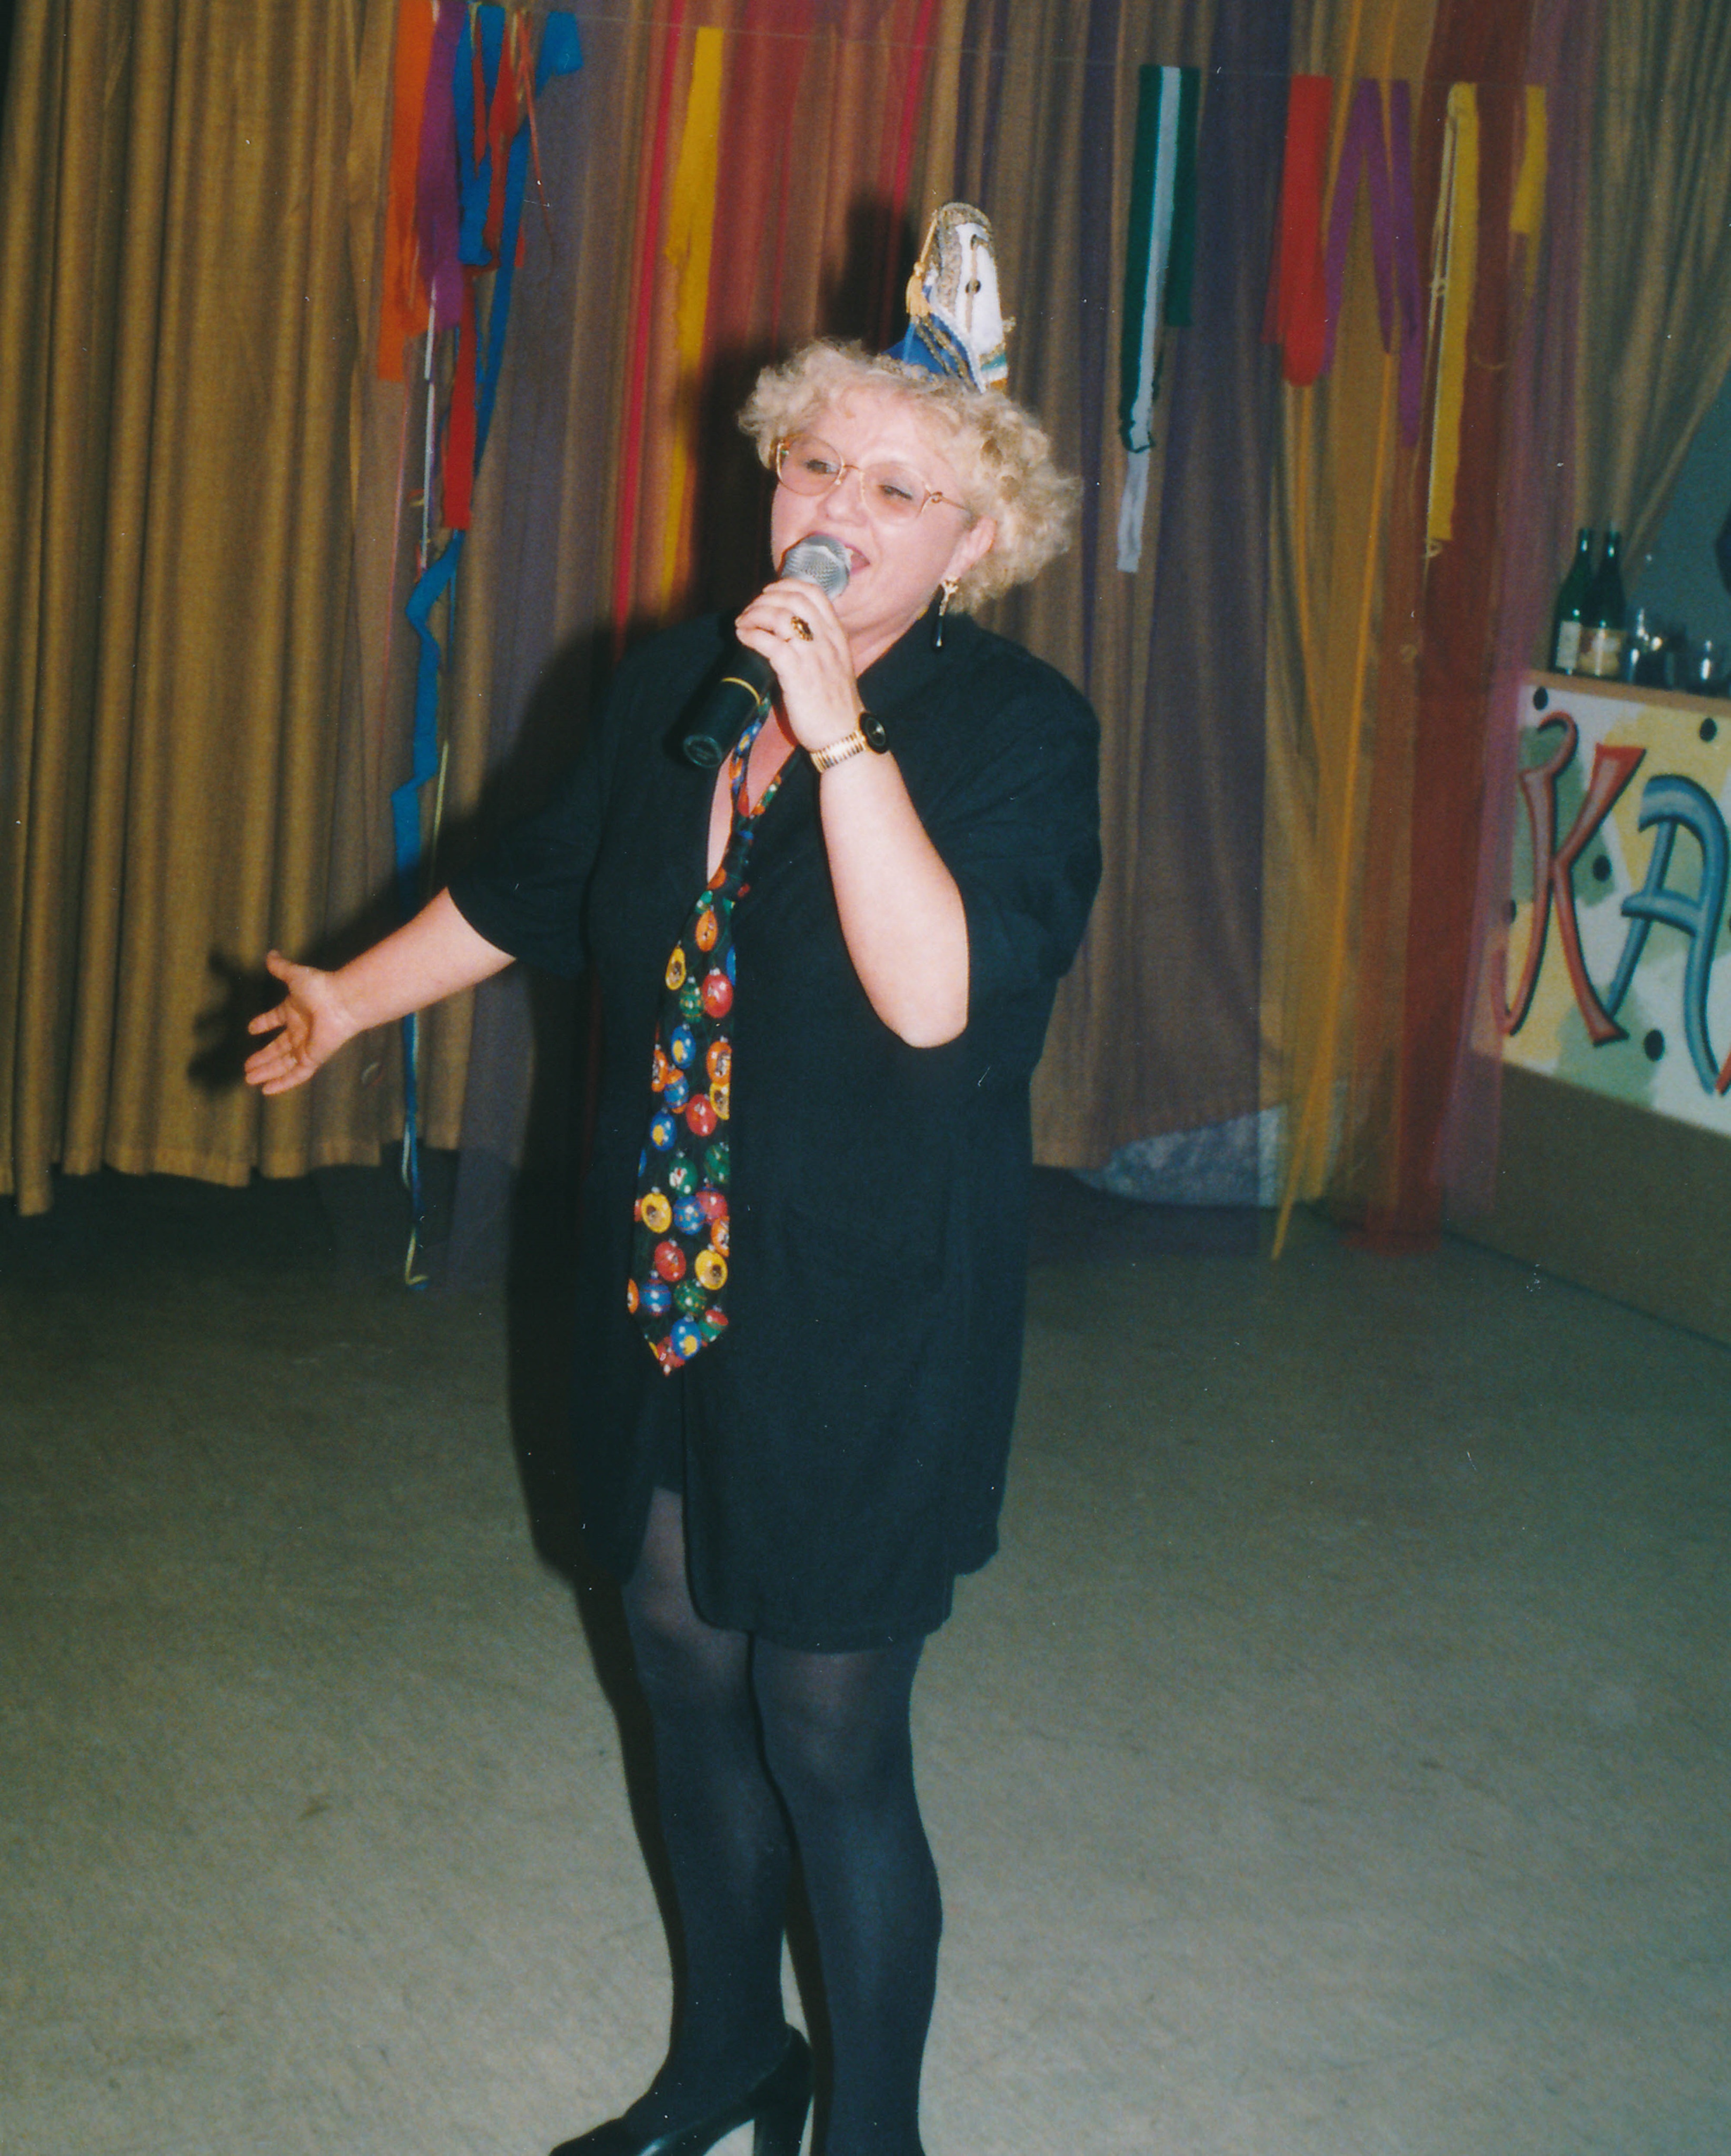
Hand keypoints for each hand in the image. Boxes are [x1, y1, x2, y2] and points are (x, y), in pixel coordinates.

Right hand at [244, 950, 359, 1095]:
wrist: (341, 1002)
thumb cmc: (321, 987)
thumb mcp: (294, 975)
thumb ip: (280, 967)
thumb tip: (270, 954)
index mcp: (294, 1011)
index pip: (275, 1019)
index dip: (264, 1023)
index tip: (251, 1028)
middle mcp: (300, 1030)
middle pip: (277, 1048)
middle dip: (262, 1057)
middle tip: (246, 1066)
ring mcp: (306, 1045)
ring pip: (283, 1063)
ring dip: (266, 1071)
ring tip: (248, 1079)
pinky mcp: (313, 1058)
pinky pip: (296, 1075)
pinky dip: (282, 1083)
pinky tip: (266, 1090)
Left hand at [732, 580, 863, 756]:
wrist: (843, 734)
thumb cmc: (835, 705)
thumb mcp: (834, 665)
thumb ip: (818, 645)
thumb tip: (787, 634)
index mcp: (836, 635)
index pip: (814, 593)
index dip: (787, 586)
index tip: (768, 592)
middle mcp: (826, 639)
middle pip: (793, 599)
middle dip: (765, 599)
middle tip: (750, 611)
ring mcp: (812, 655)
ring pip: (779, 616)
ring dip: (754, 614)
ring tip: (742, 624)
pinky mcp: (796, 673)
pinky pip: (769, 642)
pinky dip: (751, 635)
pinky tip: (743, 637)